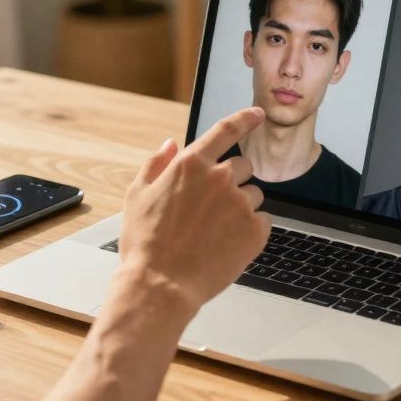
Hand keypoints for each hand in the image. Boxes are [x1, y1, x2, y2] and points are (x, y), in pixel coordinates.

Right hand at [118, 107, 270, 312]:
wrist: (161, 285)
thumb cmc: (145, 243)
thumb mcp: (137, 195)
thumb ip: (155, 163)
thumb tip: (170, 144)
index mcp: (191, 164)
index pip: (226, 130)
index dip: (245, 119)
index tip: (257, 115)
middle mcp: (220, 178)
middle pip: (243, 166)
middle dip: (232, 181)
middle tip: (211, 208)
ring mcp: (240, 204)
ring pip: (253, 195)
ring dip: (241, 206)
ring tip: (216, 231)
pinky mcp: (255, 230)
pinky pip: (263, 220)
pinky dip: (250, 229)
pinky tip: (228, 243)